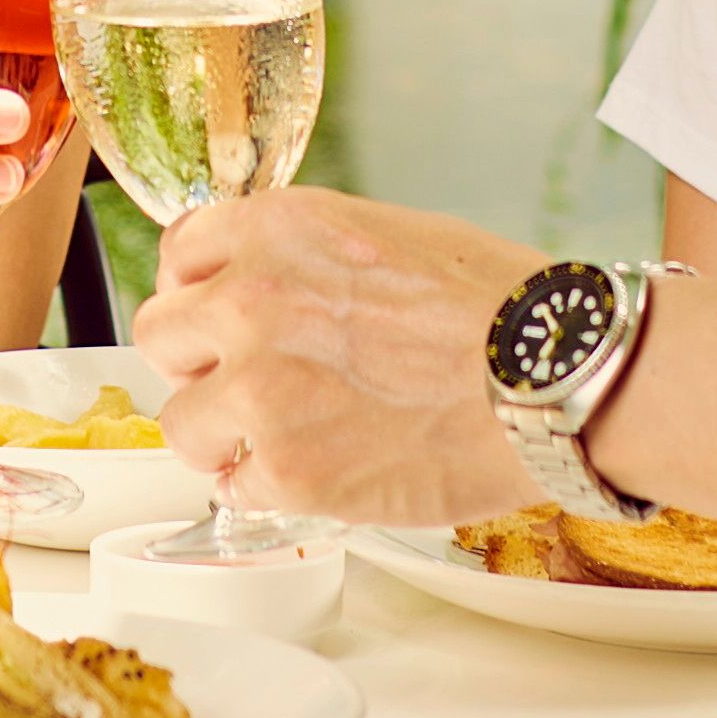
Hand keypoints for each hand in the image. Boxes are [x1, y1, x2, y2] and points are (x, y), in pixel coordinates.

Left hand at [141, 189, 540, 528]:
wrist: (556, 376)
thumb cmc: (500, 306)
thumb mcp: (386, 236)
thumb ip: (302, 258)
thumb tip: (254, 286)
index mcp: (278, 229)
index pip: (179, 253)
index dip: (199, 291)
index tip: (217, 318)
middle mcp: (251, 300)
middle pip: (160, 336)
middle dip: (201, 363)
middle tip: (251, 383)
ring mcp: (261, 390)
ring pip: (180, 424)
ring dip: (224, 435)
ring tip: (289, 437)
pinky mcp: (286, 470)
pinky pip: (233, 487)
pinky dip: (270, 488)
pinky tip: (324, 471)